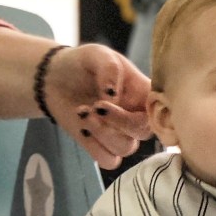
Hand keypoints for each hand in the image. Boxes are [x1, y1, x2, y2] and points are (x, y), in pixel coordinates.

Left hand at [45, 45, 153, 168]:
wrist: (54, 78)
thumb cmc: (83, 64)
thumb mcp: (97, 55)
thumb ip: (109, 69)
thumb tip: (113, 96)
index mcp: (144, 94)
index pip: (161, 111)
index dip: (146, 111)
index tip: (117, 99)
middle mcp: (137, 116)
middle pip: (143, 132)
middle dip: (118, 121)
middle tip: (96, 105)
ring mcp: (121, 134)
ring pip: (125, 148)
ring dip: (102, 132)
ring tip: (82, 112)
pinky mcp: (102, 147)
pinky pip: (109, 161)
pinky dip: (95, 147)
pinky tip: (82, 129)